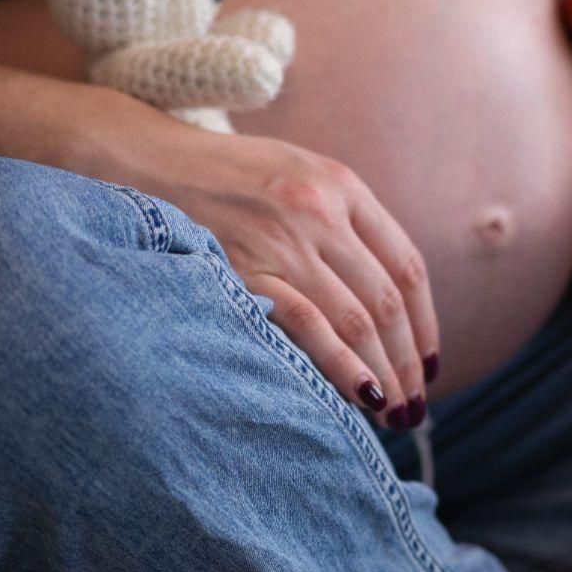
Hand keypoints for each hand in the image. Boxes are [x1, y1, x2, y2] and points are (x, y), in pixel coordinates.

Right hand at [115, 119, 439, 426]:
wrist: (144, 158)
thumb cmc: (221, 176)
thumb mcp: (295, 174)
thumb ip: (341, 221)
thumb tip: (384, 302)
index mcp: (342, 185)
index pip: (406, 266)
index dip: (423, 324)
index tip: (427, 364)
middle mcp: (321, 210)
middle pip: (386, 301)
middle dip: (407, 361)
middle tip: (414, 406)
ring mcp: (282, 239)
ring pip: (356, 319)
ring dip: (382, 373)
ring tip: (391, 413)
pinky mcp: (243, 267)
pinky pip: (308, 324)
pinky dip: (342, 364)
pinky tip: (359, 394)